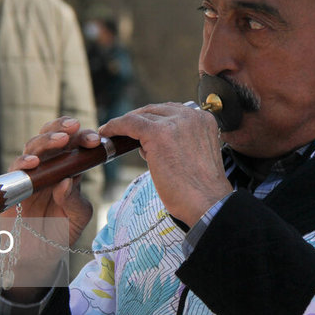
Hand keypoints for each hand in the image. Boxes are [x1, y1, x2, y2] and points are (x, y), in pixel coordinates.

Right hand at [1, 117, 95, 300]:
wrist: (38, 256)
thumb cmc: (60, 232)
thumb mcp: (78, 217)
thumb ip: (75, 200)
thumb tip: (67, 181)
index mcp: (69, 169)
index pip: (76, 145)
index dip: (85, 138)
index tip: (96, 140)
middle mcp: (48, 167)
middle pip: (52, 136)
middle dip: (63, 127)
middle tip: (76, 126)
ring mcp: (29, 174)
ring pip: (33, 146)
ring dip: (47, 140)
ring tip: (61, 140)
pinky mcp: (12, 186)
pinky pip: (14, 169)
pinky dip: (23, 163)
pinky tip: (34, 163)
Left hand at [99, 103, 230, 226]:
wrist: (207, 203)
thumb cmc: (201, 190)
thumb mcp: (196, 156)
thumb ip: (180, 143)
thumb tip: (150, 145)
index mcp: (203, 120)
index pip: (172, 111)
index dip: (153, 119)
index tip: (139, 127)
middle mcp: (191, 116)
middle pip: (155, 110)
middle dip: (138, 119)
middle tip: (123, 130)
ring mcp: (175, 123)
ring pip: (141, 115)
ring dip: (125, 124)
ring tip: (112, 133)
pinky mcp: (157, 133)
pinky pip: (129, 123)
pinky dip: (115, 126)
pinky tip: (106, 133)